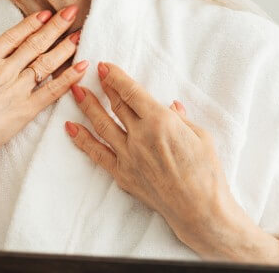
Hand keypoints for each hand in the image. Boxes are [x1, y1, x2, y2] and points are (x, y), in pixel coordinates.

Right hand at [0, 6, 89, 171]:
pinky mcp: (27, 109)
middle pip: (34, 43)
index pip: (13, 36)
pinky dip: (69, 77)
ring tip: (79, 34)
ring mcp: (17, 88)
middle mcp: (4, 70)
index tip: (45, 13)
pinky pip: (53, 90)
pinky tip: (82, 66)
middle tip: (72, 11)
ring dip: (65, 46)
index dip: (31, 23)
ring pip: (47, 62)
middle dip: (55, 26)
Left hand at [64, 61, 239, 253]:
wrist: (200, 210)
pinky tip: (70, 127)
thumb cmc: (208, 172)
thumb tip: (170, 105)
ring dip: (87, 106)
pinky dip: (82, 139)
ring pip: (101, 125)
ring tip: (75, 91)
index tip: (104, 66)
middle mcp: (140, 136)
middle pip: (116, 105)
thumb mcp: (201, 136)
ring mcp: (128, 156)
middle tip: (91, 73)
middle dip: (103, 87)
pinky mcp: (123, 174)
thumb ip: (181, 118)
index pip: (131, 92)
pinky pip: (97, 153)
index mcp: (160, 121)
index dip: (115, 77)